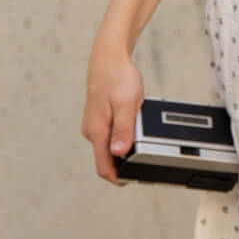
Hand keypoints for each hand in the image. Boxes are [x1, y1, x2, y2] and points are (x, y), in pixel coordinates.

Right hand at [81, 41, 144, 186]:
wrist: (108, 58)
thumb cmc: (117, 77)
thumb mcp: (126, 104)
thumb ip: (123, 130)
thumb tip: (119, 153)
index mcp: (97, 131)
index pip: (103, 167)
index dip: (119, 178)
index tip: (134, 180)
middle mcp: (92, 131)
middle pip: (107, 160)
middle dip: (125, 164)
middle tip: (146, 158)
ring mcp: (94, 125)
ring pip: (109, 147)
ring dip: (124, 149)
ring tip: (141, 139)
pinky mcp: (99, 119)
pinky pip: (110, 136)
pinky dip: (122, 137)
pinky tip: (133, 128)